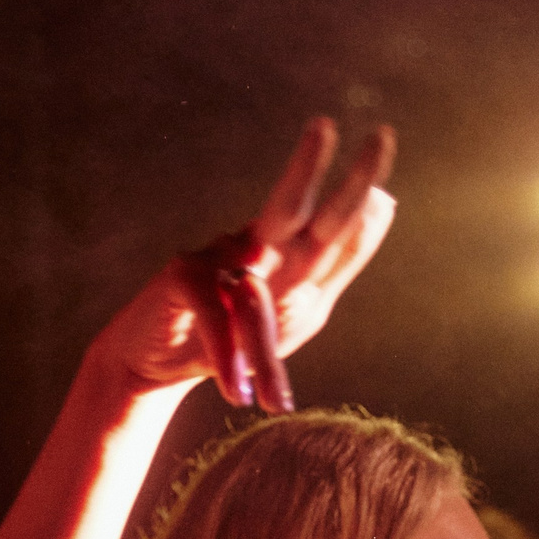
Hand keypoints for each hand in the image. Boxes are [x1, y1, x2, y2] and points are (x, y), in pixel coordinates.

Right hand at [87, 117, 396, 407]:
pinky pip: (213, 319)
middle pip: (300, 212)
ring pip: (252, 299)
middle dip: (333, 180)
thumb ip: (333, 265)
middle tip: (364, 136)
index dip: (360, 193)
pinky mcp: (183, 276)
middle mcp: (257, 245)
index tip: (383, 142)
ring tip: (276, 403)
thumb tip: (383, 204)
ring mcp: (217, 256)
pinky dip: (224, 360)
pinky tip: (238, 396)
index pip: (334, 227)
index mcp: (290, 253)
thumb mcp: (296, 311)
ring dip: (263, 354)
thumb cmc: (234, 339)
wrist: (155, 363)